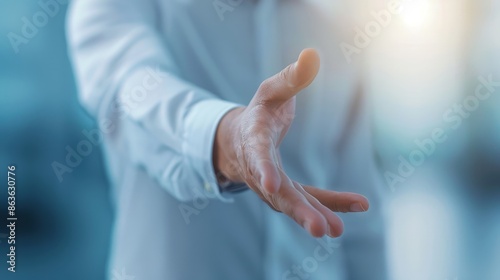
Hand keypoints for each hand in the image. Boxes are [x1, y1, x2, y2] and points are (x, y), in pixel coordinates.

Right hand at [214, 49, 368, 237]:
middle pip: (277, 192)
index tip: (271, 184)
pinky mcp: (288, 190)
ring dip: (314, 215)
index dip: (263, 169)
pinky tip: (360, 205)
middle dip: (298, 210)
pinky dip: (332, 204)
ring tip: (336, 231)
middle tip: (319, 229)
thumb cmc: (258, 111)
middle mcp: (259, 169)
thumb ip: (291, 77)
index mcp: (253, 139)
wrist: (240, 139)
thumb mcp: (271, 90)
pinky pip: (310, 198)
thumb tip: (313, 54)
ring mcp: (273, 184)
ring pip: (292, 203)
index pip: (256, 155)